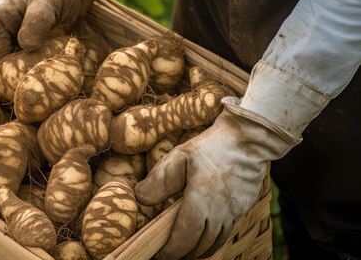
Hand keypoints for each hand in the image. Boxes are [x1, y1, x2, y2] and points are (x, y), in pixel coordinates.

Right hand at [0, 0, 103, 63]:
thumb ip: (37, 19)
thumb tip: (26, 45)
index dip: (16, 64)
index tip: (41, 65)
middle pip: (4, 65)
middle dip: (26, 69)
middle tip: (51, 65)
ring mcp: (10, 43)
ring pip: (16, 68)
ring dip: (33, 69)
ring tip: (54, 61)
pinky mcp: (24, 50)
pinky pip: (27, 66)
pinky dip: (40, 67)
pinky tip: (54, 62)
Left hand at [135, 101, 296, 259]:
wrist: (249, 140)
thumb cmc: (211, 146)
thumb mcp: (179, 157)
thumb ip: (158, 181)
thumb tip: (140, 199)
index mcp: (202, 201)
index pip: (184, 238)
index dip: (170, 252)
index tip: (157, 255)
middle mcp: (220, 213)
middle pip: (199, 247)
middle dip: (181, 255)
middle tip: (165, 254)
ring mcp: (234, 214)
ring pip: (214, 244)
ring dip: (197, 250)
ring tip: (181, 250)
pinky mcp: (243, 210)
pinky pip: (225, 234)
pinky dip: (211, 241)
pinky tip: (201, 237)